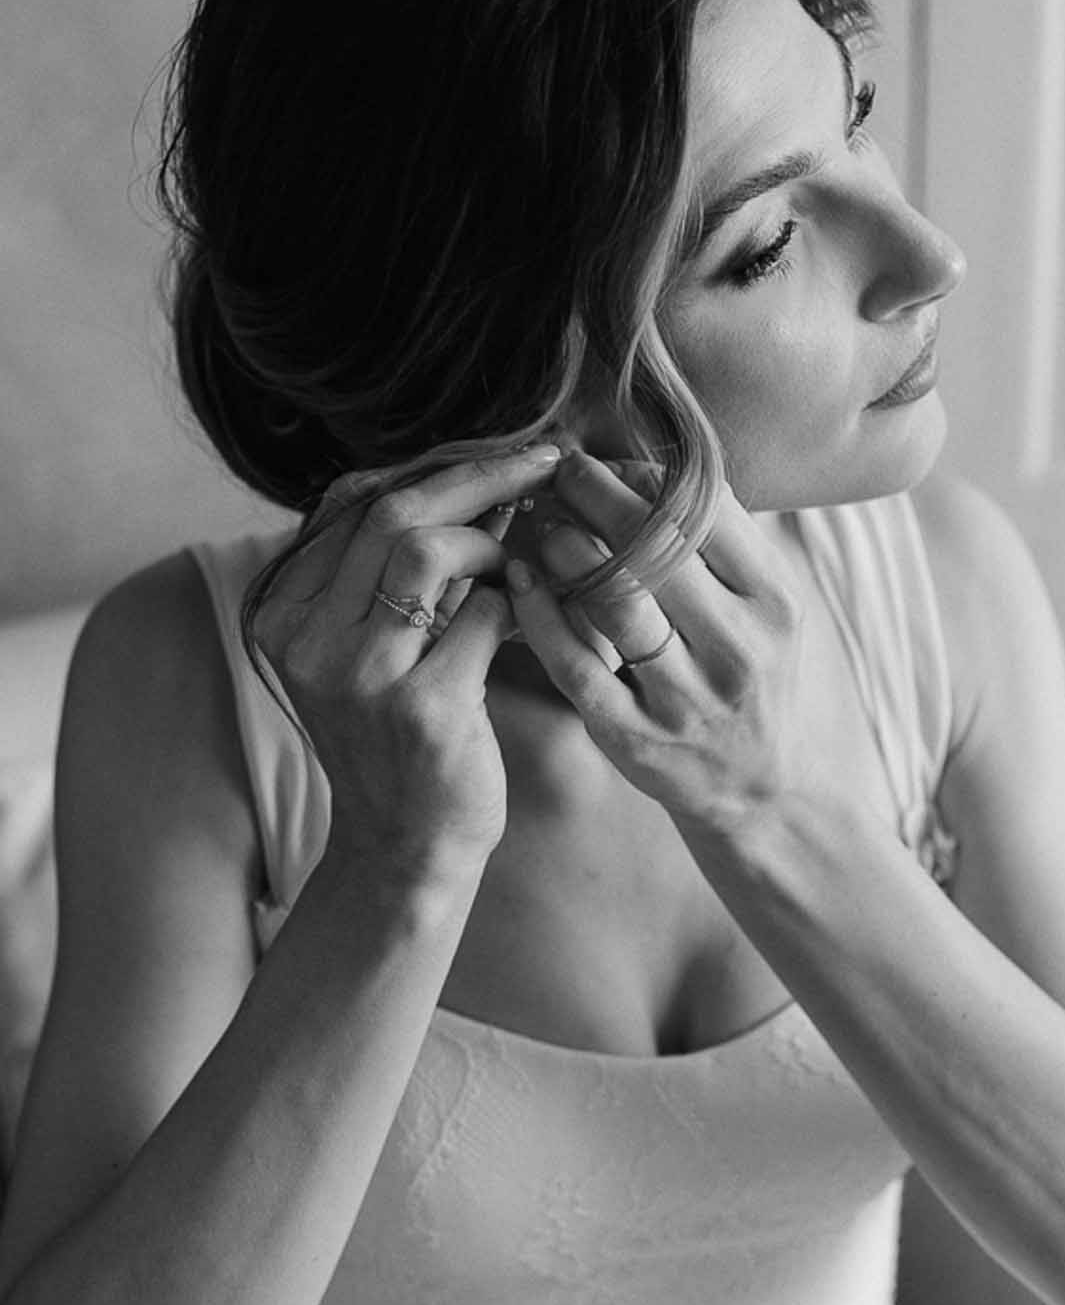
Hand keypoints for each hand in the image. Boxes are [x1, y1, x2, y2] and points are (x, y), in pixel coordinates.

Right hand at [251, 444, 562, 883]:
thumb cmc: (398, 739)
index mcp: (284, 614)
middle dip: (478, 477)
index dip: (426, 467)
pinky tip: (531, 614)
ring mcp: (362, 676)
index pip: (347, 501)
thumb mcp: (362, 651)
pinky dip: (518, 601)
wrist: (406, 849)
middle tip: (540, 464)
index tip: (490, 455)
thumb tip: (465, 478)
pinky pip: (484, 613)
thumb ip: (382, 574)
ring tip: (522, 558)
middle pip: (390, 512)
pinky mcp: (423, 709)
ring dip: (494, 540)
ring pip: (429, 549)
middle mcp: (308, 640)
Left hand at [506, 449, 806, 838]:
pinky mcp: (635, 737)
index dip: (646, 475)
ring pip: (615, 600)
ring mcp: (685, 698)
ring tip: (543, 521)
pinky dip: (540, 614)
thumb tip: (638, 463)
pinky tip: (521, 579)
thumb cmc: (750, 674)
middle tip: (560, 472)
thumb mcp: (764, 607)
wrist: (758, 786)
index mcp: (775, 603)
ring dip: (568, 547)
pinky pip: (574, 663)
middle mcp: (737, 649)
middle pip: (656, 546)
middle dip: (597, 494)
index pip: (706, 512)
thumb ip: (719, 542)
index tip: (606, 460)